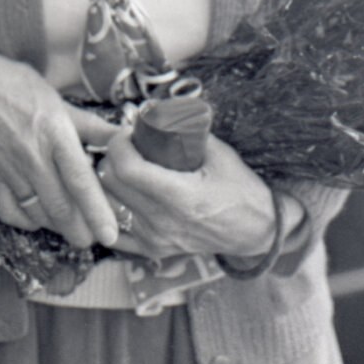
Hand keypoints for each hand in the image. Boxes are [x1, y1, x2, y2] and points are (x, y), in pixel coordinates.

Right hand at [0, 41, 119, 248]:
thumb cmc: (16, 86)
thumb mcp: (59, 101)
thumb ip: (91, 126)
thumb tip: (124, 137)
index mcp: (55, 135)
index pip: (80, 181)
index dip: (97, 211)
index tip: (110, 235)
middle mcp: (33, 157)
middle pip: (60, 207)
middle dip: (79, 231)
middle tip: (94, 240)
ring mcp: (9, 169)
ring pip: (36, 212)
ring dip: (56, 227)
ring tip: (72, 231)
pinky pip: (9, 210)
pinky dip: (26, 221)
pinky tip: (38, 218)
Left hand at [96, 126, 283, 261]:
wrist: (256, 230)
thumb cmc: (241, 190)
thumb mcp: (220, 154)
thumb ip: (189, 132)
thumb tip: (157, 113)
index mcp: (181, 196)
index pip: (127, 168)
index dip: (118, 144)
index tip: (126, 132)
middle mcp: (163, 221)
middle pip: (111, 184)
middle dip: (111, 158)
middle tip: (125, 146)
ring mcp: (155, 239)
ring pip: (107, 205)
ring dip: (109, 183)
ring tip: (124, 168)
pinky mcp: (153, 250)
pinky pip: (114, 230)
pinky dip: (112, 210)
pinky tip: (123, 196)